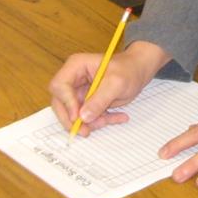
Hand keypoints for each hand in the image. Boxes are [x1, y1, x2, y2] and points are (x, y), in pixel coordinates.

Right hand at [48, 41, 169, 135]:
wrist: (138, 71)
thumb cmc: (128, 69)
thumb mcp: (116, 83)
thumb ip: (99, 99)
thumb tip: (83, 117)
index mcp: (76, 66)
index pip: (60, 86)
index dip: (66, 103)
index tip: (78, 117)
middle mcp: (73, 79)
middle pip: (61, 103)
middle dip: (73, 119)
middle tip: (85, 131)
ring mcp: (79, 92)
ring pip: (74, 114)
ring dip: (90, 122)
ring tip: (109, 119)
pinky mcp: (87, 103)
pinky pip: (87, 118)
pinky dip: (100, 121)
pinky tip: (117, 117)